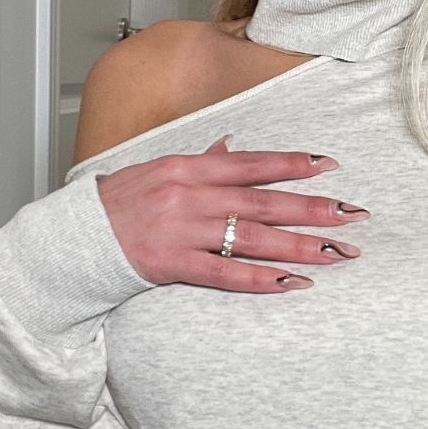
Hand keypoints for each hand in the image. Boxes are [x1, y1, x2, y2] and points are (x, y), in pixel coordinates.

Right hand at [96, 139, 367, 293]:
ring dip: (299, 245)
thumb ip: (201, 162)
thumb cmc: (119, 204)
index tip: (330, 166)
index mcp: (188, 168)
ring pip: (252, 237)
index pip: (251, 163)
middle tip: (352, 214)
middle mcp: (189, 195)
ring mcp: (182, 230)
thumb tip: (232, 145)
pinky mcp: (172, 264)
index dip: (292, 164)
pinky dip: (261, 278)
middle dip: (312, 207)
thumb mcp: (159, 171)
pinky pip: (226, 272)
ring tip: (336, 251)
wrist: (75, 238)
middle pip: (262, 200)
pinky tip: (292, 282)